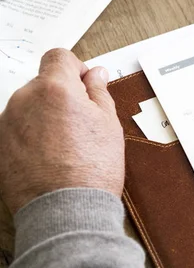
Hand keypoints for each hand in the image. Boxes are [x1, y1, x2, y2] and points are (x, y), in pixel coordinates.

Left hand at [0, 49, 123, 214]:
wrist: (66, 210)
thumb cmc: (91, 170)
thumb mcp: (109, 125)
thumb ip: (99, 93)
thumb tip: (96, 75)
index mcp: (55, 89)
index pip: (59, 57)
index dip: (76, 68)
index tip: (86, 85)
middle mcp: (24, 100)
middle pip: (44, 83)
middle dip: (62, 96)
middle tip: (83, 124)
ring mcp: (7, 123)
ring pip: (30, 107)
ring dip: (46, 116)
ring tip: (67, 146)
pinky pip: (18, 129)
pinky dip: (32, 136)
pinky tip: (51, 157)